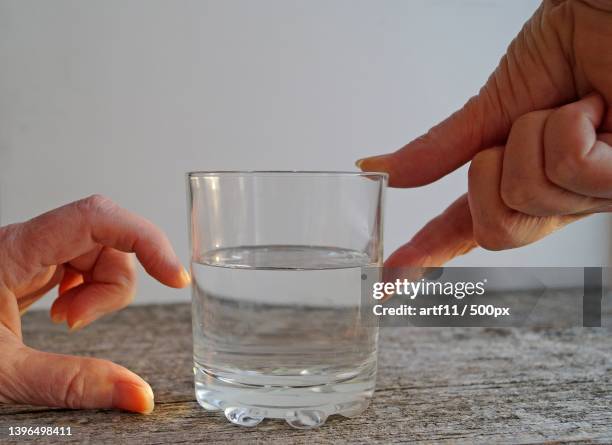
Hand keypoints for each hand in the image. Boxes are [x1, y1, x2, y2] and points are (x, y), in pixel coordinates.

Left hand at [0, 195, 189, 412]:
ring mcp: (30, 253)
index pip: (97, 218)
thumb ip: (74, 384)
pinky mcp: (33, 268)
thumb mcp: (1, 374)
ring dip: (100, 292)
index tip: (175, 277)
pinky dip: (88, 293)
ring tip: (66, 324)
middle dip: (113, 285)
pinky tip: (63, 314)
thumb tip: (138, 395)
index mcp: (12, 250)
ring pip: (99, 252)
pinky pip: (82, 266)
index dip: (146, 239)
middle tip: (78, 324)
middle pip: (104, 239)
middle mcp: (25, 242)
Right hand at [357, 0, 611, 266]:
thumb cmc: (570, 47)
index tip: (391, 280)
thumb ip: (439, 150)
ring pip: (529, 195)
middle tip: (516, 136)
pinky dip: (568, 127)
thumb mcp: (492, 106)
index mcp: (520, 180)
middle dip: (489, 178)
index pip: (466, 228)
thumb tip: (379, 172)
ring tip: (573, 104)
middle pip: (497, 233)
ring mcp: (593, 196)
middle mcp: (557, 198)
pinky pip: (568, 169)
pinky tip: (596, 107)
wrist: (608, 6)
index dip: (429, 254)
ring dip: (534, 134)